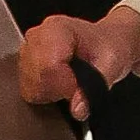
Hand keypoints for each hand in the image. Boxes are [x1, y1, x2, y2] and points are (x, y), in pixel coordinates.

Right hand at [16, 4, 139, 118]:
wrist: (109, 41)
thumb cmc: (109, 47)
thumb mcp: (112, 66)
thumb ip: (94, 88)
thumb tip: (76, 110)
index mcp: (58, 29)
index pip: (46, 65)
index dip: (62, 85)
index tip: (77, 90)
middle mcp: (38, 35)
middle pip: (33, 76)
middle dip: (55, 90)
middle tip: (75, 88)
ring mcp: (29, 48)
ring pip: (27, 84)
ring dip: (48, 93)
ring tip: (69, 85)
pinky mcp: (26, 61)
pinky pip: (26, 87)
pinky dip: (43, 93)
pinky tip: (58, 86)